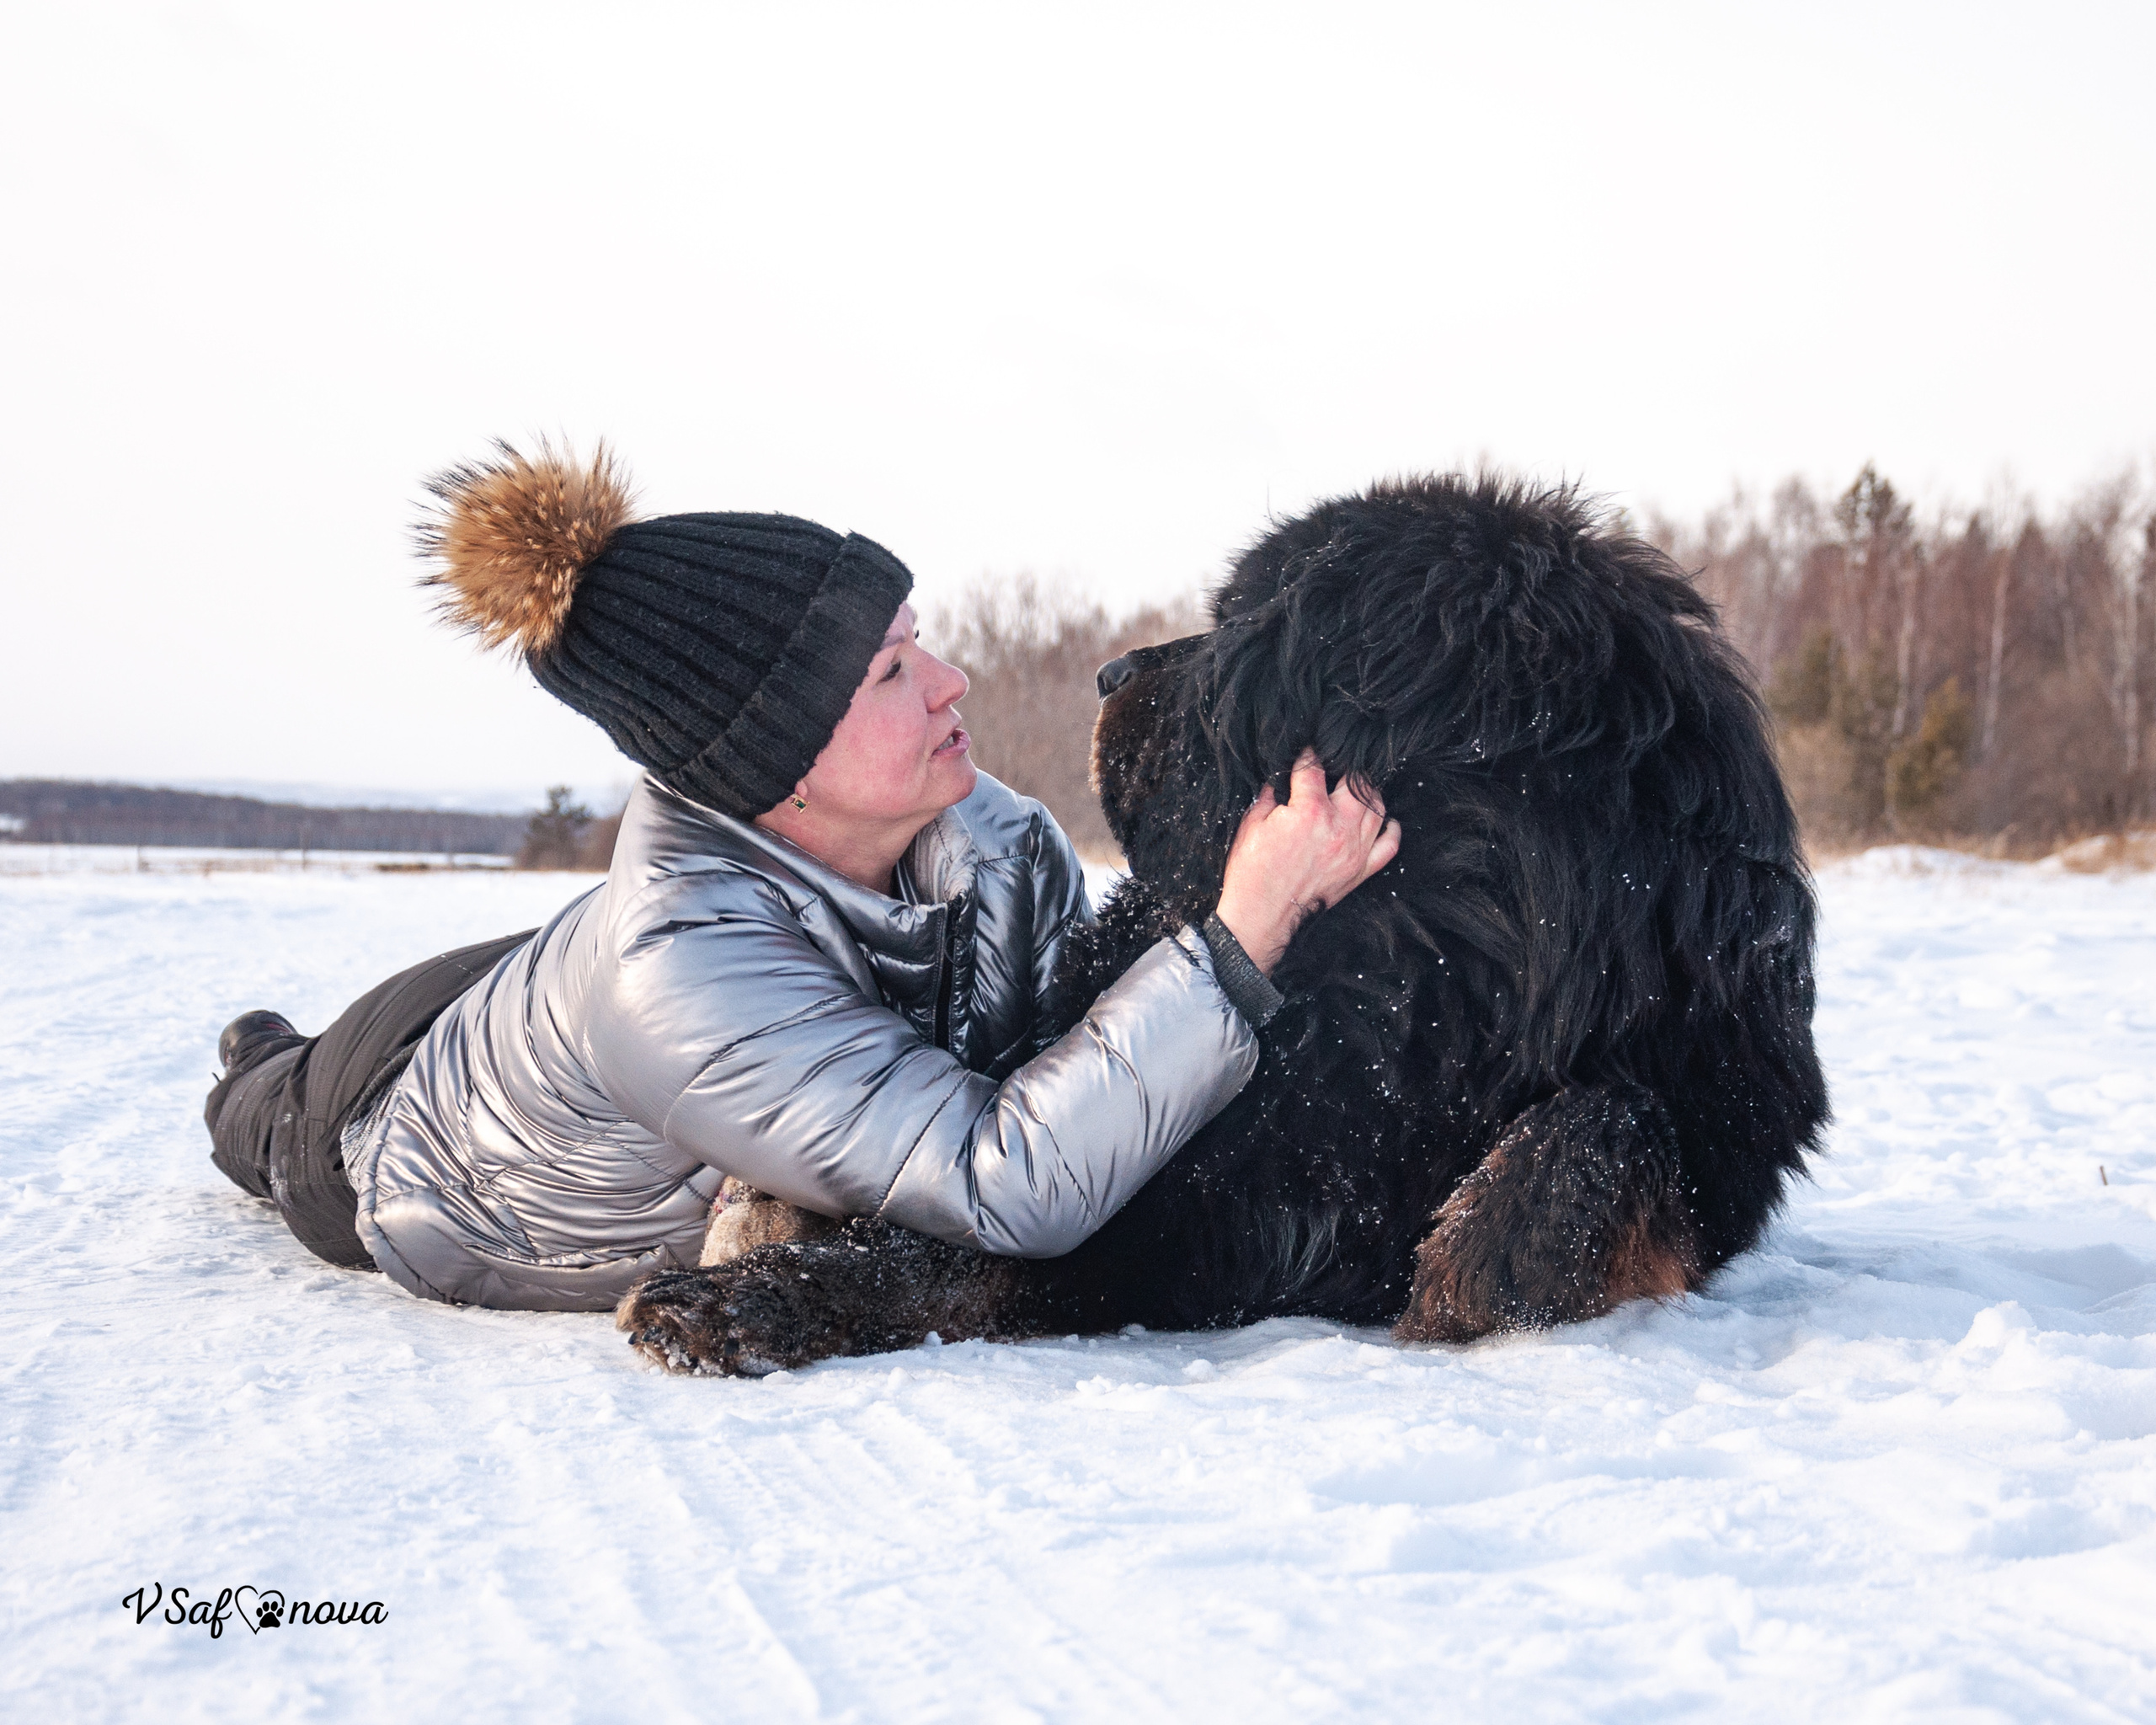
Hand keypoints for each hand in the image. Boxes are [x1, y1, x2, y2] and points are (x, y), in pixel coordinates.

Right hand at [1214, 749, 1401, 976]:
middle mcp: (1338, 826)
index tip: (1307, 750)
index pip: (1314, 768)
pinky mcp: (1360, 870)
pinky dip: (1390, 828)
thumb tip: (1278, 783)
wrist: (1261, 918)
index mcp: (1309, 810)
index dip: (1308, 754)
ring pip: (1377, 808)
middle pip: (1357, 781)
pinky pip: (1389, 844)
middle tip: (1335, 768)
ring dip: (1367, 793)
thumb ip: (1269, 798)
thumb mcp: (1252, 826)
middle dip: (1345, 768)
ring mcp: (1354, 849)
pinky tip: (1383, 820)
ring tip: (1354, 788)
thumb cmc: (1252, 874)